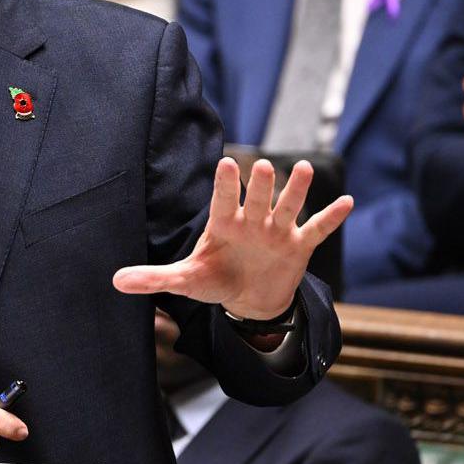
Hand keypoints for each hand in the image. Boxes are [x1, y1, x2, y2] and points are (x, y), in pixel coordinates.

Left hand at [112, 157, 350, 321]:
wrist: (249, 299)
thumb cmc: (215, 280)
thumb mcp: (186, 280)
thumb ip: (154, 278)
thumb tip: (116, 281)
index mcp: (224, 224)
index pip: (223, 200)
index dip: (226, 185)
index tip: (225, 164)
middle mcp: (253, 221)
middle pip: (258, 198)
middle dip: (261, 185)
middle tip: (262, 167)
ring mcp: (278, 231)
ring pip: (288, 206)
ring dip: (296, 190)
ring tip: (303, 169)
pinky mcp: (298, 246)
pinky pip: (317, 230)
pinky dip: (331, 218)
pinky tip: (347, 202)